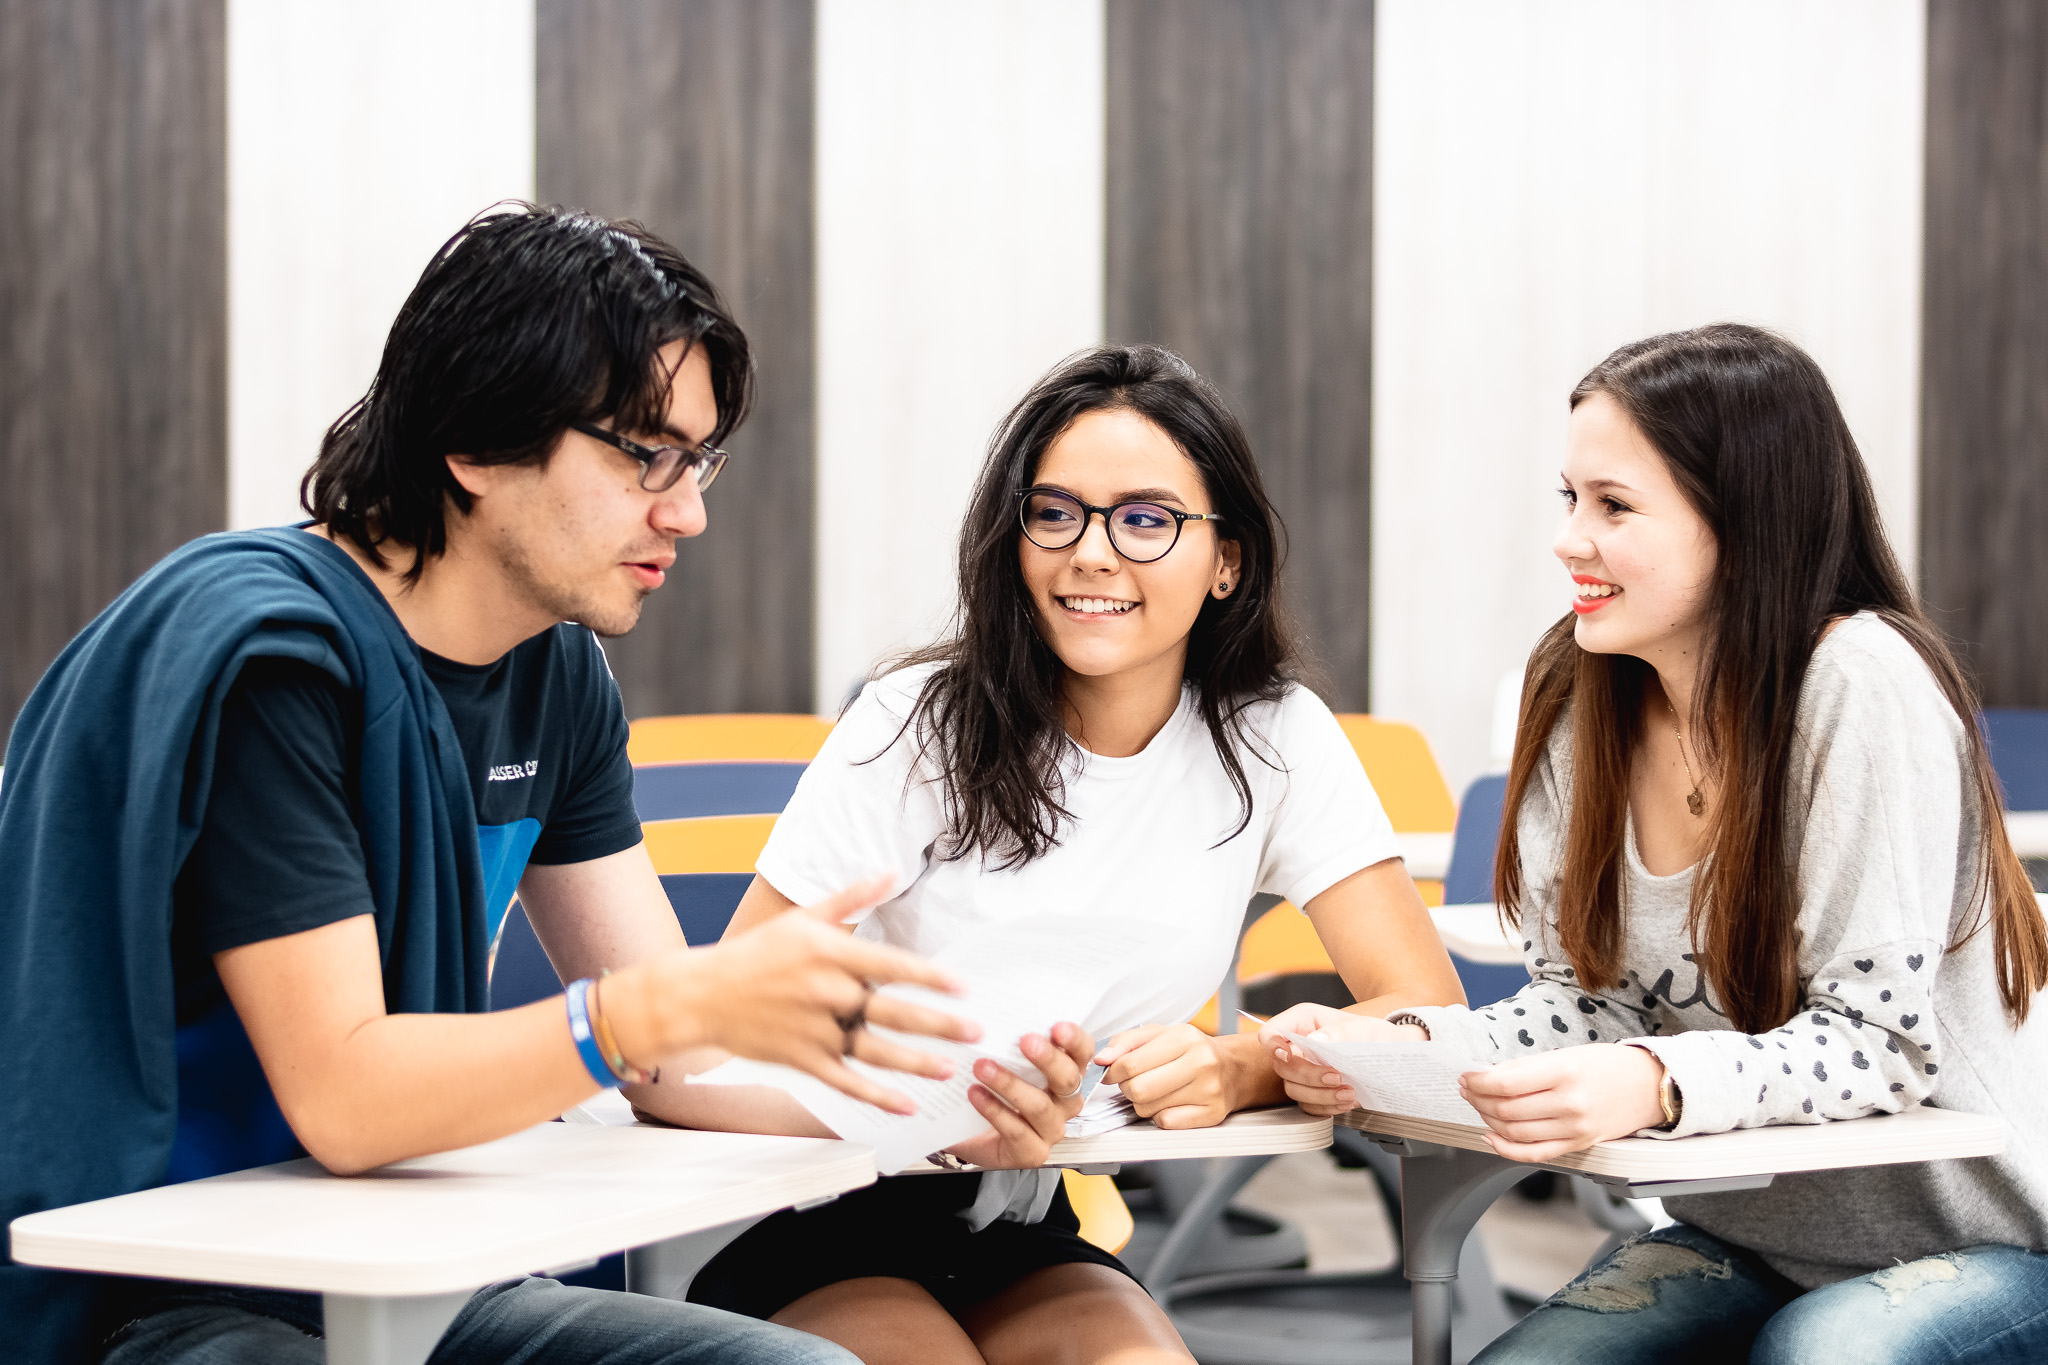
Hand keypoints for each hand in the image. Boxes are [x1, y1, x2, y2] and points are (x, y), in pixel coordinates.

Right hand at [608, 875, 982, 1114]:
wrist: (702, 994)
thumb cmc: (757, 953)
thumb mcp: (804, 918)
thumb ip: (851, 897)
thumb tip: (891, 871)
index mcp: (829, 953)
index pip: (892, 965)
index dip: (930, 977)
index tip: (963, 987)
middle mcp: (826, 992)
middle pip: (891, 1011)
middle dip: (938, 1024)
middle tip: (975, 1031)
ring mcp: (814, 1030)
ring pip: (875, 1051)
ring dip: (916, 1062)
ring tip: (950, 1068)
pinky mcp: (802, 1060)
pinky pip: (846, 1081)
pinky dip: (876, 1095)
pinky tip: (906, 1104)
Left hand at [946, 1022, 1095, 1169]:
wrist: (969, 1133)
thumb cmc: (993, 1091)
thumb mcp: (1003, 1062)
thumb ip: (1010, 1042)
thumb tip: (1000, 1015)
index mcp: (1066, 1074)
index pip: (1083, 1054)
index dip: (1075, 1040)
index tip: (1056, 1027)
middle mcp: (1065, 1103)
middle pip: (1068, 1080)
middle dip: (1048, 1059)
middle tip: (1025, 1041)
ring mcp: (1051, 1130)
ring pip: (1040, 1106)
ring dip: (1011, 1084)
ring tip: (982, 1067)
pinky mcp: (1033, 1153)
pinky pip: (1017, 1131)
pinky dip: (994, 1110)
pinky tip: (975, 1094)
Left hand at [1097, 1023, 1245, 1128]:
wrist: (1233, 1069)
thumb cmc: (1192, 1051)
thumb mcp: (1159, 1034)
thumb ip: (1126, 1042)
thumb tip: (1102, 1060)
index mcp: (1184, 1038)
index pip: (1131, 1063)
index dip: (1113, 1072)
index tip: (1112, 1073)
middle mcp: (1200, 1062)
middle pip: (1138, 1089)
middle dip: (1127, 1088)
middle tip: (1134, 1082)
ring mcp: (1209, 1090)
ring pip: (1149, 1108)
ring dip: (1143, 1103)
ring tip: (1156, 1090)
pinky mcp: (1212, 1113)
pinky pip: (1166, 1123)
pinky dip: (1160, 1116)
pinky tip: (1170, 1103)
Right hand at [1255, 1004, 1424, 1115]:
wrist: (1393, 1056)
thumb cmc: (1376, 1036)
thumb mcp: (1363, 1028)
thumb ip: (1340, 1031)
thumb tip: (1316, 1039)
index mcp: (1303, 1023)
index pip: (1270, 1033)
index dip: (1272, 1045)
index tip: (1287, 1054)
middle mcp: (1298, 1047)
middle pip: (1282, 1066)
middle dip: (1308, 1076)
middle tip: (1336, 1076)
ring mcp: (1304, 1072)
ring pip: (1293, 1090)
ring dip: (1320, 1095)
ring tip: (1349, 1093)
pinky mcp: (1313, 1092)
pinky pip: (1308, 1106)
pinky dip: (1327, 1107)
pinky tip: (1346, 1102)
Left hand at [1459, 1044, 1667, 1161]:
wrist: (1651, 1087)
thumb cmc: (1608, 1065)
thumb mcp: (1567, 1054)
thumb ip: (1527, 1067)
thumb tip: (1489, 1074)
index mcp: (1564, 1072)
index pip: (1506, 1083)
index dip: (1478, 1081)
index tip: (1466, 1076)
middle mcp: (1569, 1103)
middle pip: (1506, 1110)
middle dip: (1478, 1099)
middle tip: (1467, 1089)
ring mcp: (1574, 1129)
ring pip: (1514, 1132)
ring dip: (1488, 1119)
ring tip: (1478, 1106)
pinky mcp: (1578, 1145)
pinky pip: (1533, 1154)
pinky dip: (1506, 1149)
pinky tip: (1491, 1136)